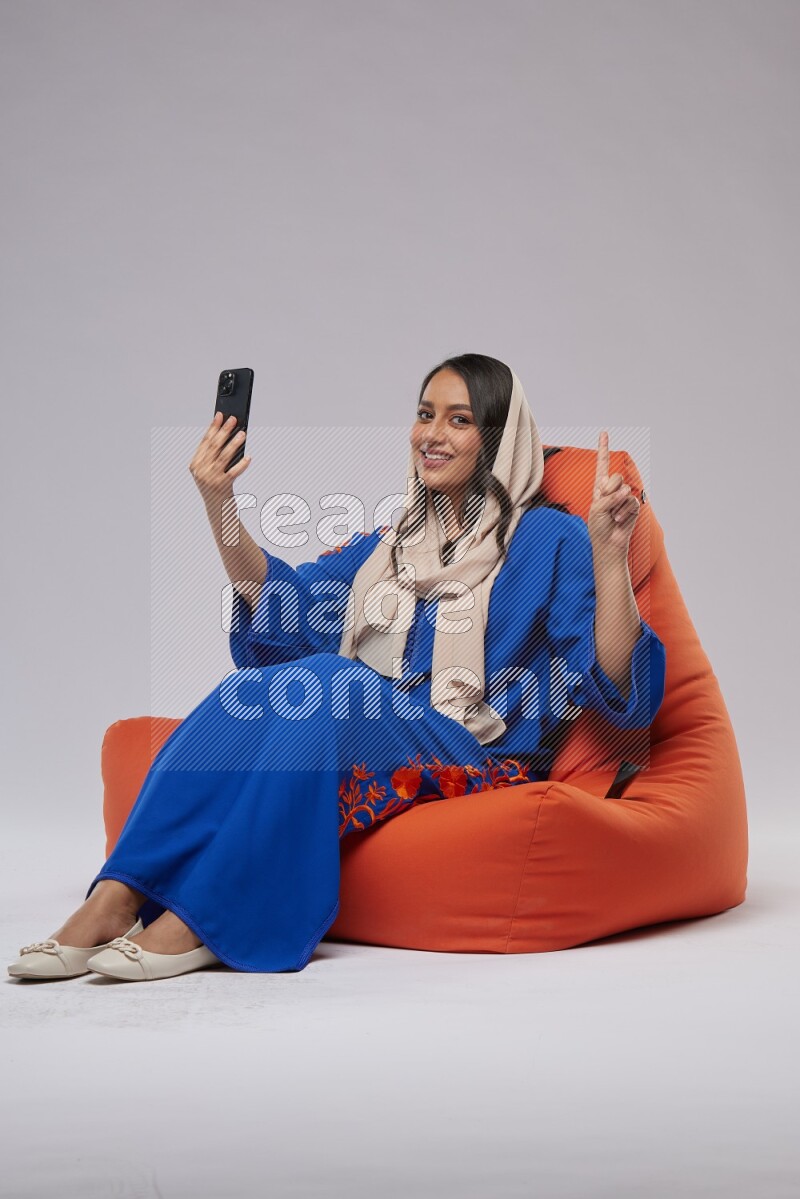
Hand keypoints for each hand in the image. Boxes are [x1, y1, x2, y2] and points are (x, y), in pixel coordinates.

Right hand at [189, 412, 250, 505]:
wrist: (218, 511)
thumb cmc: (216, 488)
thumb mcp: (210, 471)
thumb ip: (215, 456)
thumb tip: (229, 436)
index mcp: (195, 465)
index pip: (205, 442)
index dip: (213, 427)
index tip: (220, 415)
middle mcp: (200, 471)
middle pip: (214, 446)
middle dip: (224, 431)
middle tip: (233, 420)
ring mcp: (210, 478)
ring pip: (224, 456)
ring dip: (234, 444)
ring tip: (243, 434)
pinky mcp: (222, 486)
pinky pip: (234, 472)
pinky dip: (242, 465)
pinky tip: (248, 458)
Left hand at [587, 431, 639, 564]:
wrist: (608, 543)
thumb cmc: (598, 527)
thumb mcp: (596, 508)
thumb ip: (608, 496)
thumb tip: (625, 491)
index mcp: (600, 487)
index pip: (602, 465)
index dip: (603, 449)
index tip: (604, 433)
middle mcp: (613, 489)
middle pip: (615, 476)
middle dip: (610, 489)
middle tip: (605, 503)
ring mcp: (624, 497)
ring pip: (624, 490)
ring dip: (615, 505)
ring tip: (612, 516)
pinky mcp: (634, 506)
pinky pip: (631, 501)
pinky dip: (624, 511)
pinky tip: (619, 519)